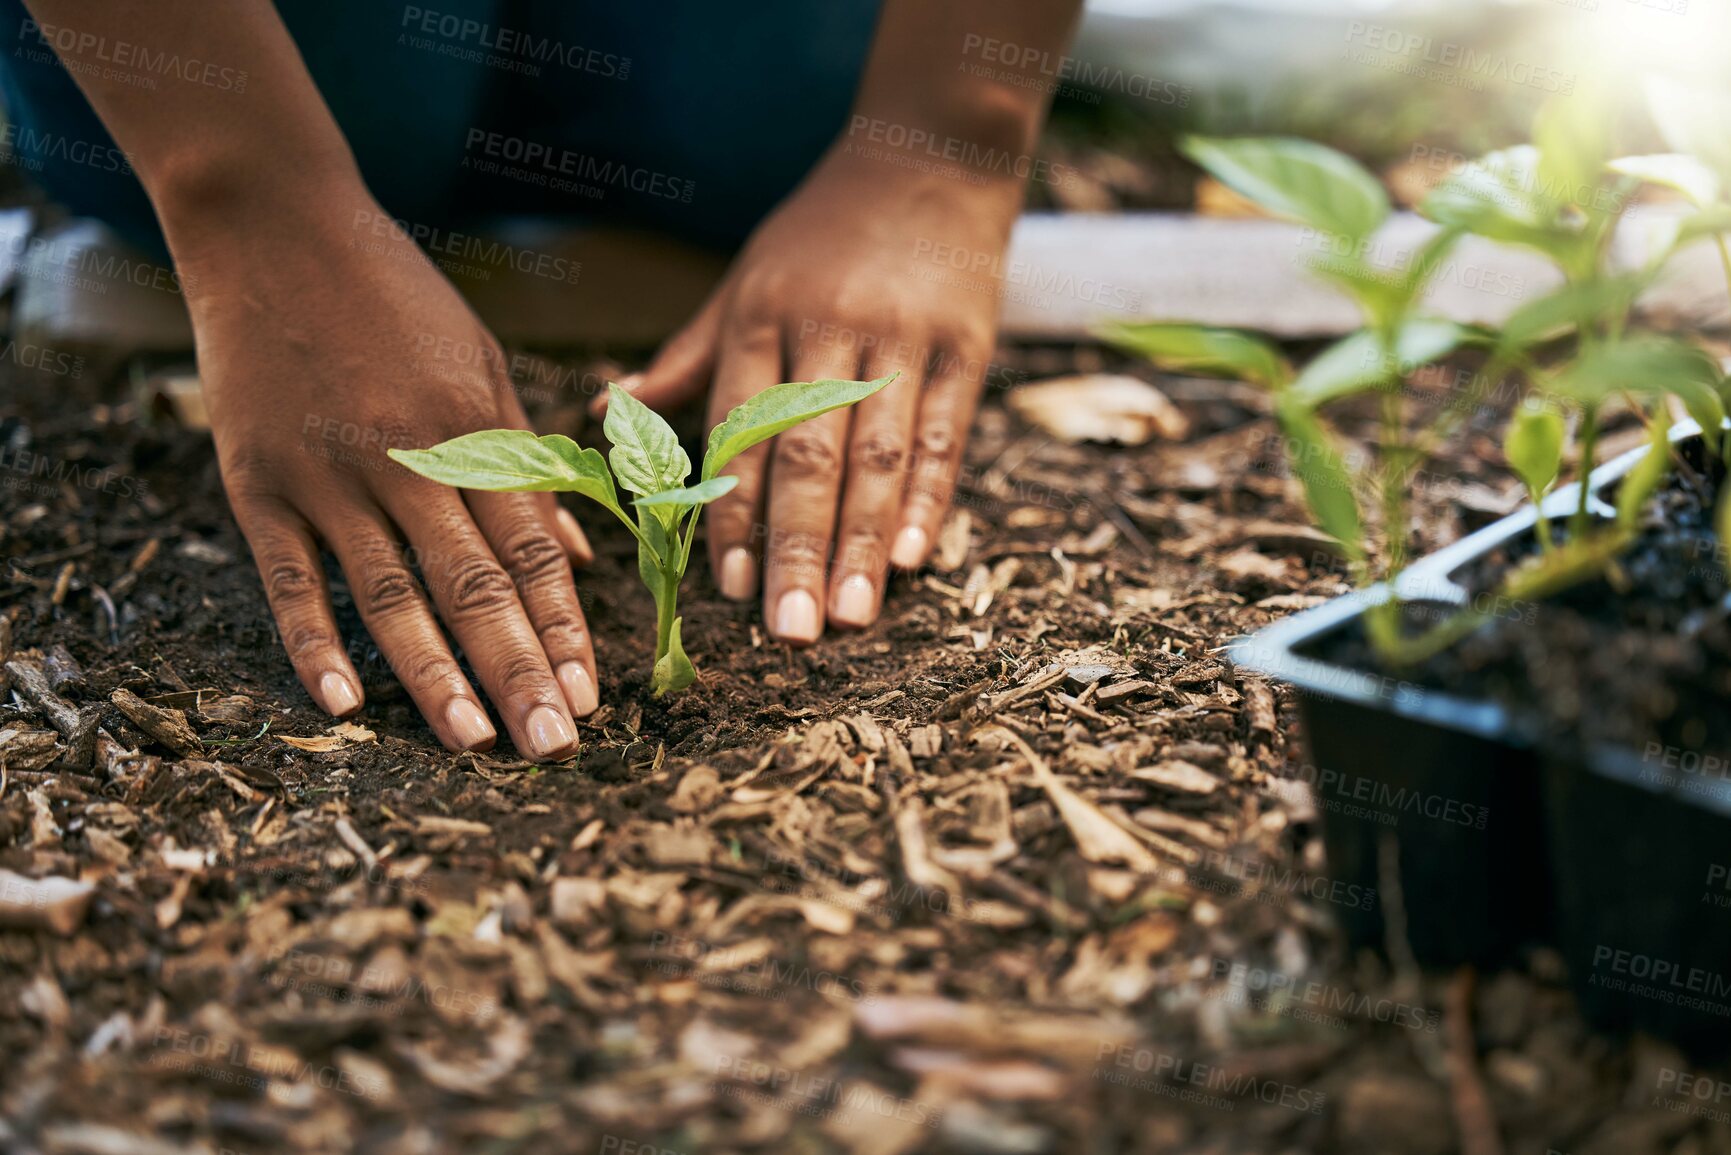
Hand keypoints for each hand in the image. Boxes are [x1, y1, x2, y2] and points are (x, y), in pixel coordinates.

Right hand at [180, 187, 596, 758]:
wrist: (274, 224)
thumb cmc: (395, 296)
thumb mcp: (483, 364)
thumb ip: (525, 466)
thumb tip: (577, 561)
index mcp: (474, 430)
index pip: (532, 552)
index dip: (563, 629)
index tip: (590, 695)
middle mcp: (407, 460)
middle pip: (474, 585)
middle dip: (517, 670)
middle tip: (551, 745)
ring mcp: (327, 474)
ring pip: (391, 594)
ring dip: (433, 676)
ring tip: (471, 743)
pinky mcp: (259, 482)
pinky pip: (290, 578)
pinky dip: (314, 642)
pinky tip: (344, 703)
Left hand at [616, 147, 1018, 643]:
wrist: (929, 153)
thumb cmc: (819, 234)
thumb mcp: (741, 283)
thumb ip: (685, 359)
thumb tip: (601, 413)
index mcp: (762, 317)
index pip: (740, 431)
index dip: (735, 512)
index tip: (729, 590)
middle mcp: (828, 330)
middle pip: (809, 455)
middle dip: (798, 548)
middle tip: (790, 633)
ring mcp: (902, 339)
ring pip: (879, 455)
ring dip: (862, 543)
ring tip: (851, 616)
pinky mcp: (964, 346)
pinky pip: (944, 434)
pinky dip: (929, 499)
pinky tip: (912, 558)